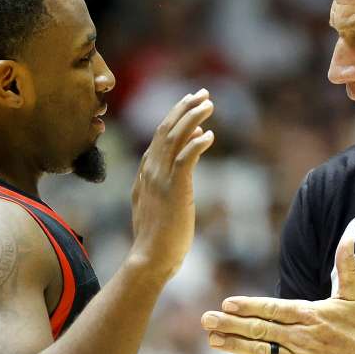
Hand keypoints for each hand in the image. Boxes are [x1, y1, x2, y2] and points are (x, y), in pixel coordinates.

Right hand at [128, 89, 215, 281]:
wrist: (149, 260)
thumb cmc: (156, 240)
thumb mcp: (155, 206)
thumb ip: (161, 185)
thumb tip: (173, 173)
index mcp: (145, 174)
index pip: (159, 137)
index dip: (175, 117)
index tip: (190, 104)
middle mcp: (150, 171)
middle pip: (165, 130)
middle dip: (184, 108)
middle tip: (202, 93)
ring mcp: (160, 179)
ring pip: (174, 138)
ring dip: (192, 118)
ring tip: (208, 104)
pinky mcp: (173, 190)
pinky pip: (185, 159)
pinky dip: (196, 144)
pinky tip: (209, 134)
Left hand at [202, 239, 354, 353]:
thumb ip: (348, 267)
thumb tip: (349, 238)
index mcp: (311, 314)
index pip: (273, 308)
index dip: (249, 306)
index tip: (227, 303)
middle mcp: (302, 337)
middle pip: (260, 329)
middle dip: (230, 324)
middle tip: (205, 319)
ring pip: (261, 352)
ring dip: (234, 346)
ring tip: (211, 339)